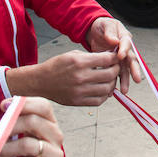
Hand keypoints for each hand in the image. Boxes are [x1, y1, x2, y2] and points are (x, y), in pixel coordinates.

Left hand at [0, 97, 62, 156]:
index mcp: (50, 123)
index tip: (3, 105)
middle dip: (11, 126)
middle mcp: (56, 135)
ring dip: (7, 148)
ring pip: (27, 145)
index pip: (43, 106)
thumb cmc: (21, 151)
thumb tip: (5, 104)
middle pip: (34, 121)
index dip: (24, 103)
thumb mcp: (22, 133)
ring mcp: (55, 152)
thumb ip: (17, 119)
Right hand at [6, 49, 120, 105]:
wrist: (40, 81)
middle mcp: (81, 77)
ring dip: (112, 83)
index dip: (115, 57)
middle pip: (110, 74)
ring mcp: (79, 91)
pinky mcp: (77, 101)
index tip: (117, 57)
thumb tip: (110, 57)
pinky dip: (104, 95)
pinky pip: (99, 101)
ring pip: (107, 89)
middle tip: (115, 67)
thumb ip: (92, 56)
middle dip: (116, 69)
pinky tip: (102, 89)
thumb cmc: (57, 66)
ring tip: (109, 79)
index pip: (107, 59)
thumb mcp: (73, 55)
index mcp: (80, 62)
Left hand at [86, 17, 141, 93]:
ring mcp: (120, 58)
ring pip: (124, 70)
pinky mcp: (113, 64)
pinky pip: (115, 74)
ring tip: (124, 91)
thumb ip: (109, 32)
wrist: (95, 32)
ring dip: (125, 80)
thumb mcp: (105, 25)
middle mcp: (125, 49)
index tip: (121, 56)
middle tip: (137, 79)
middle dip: (134, 70)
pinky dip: (114, 83)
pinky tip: (112, 91)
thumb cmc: (102, 26)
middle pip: (131, 60)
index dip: (125, 50)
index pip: (127, 43)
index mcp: (124, 37)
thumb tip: (114, 40)